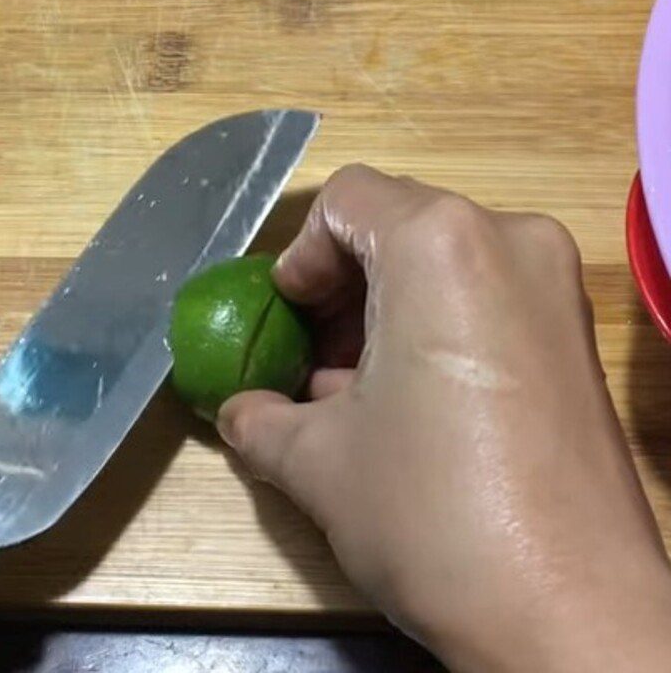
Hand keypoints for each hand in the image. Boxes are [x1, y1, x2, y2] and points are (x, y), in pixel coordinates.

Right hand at [219, 166, 670, 671]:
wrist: (571, 614)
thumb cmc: (430, 511)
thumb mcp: (316, 462)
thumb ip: (258, 417)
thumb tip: (237, 410)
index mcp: (440, 243)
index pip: (348, 199)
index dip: (301, 256)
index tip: (287, 318)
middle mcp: (510, 240)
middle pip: (397, 226)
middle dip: (341, 287)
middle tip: (313, 358)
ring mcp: (555, 285)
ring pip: (443, 262)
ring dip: (385, 311)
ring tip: (354, 390)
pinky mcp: (576, 333)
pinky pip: (486, 297)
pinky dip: (435, 327)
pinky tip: (411, 401)